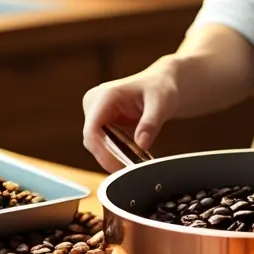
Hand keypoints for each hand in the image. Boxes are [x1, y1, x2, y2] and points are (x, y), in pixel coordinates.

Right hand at [82, 57, 179, 171]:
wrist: (160, 84)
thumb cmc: (160, 88)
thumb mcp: (161, 104)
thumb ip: (150, 123)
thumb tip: (142, 144)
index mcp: (105, 96)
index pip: (92, 131)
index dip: (103, 153)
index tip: (121, 167)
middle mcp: (94, 103)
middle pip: (92, 141)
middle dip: (110, 158)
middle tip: (132, 169)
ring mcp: (95, 113)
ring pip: (96, 146)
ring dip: (113, 157)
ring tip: (134, 164)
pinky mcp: (100, 122)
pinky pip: (102, 144)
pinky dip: (115, 153)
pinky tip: (131, 157)